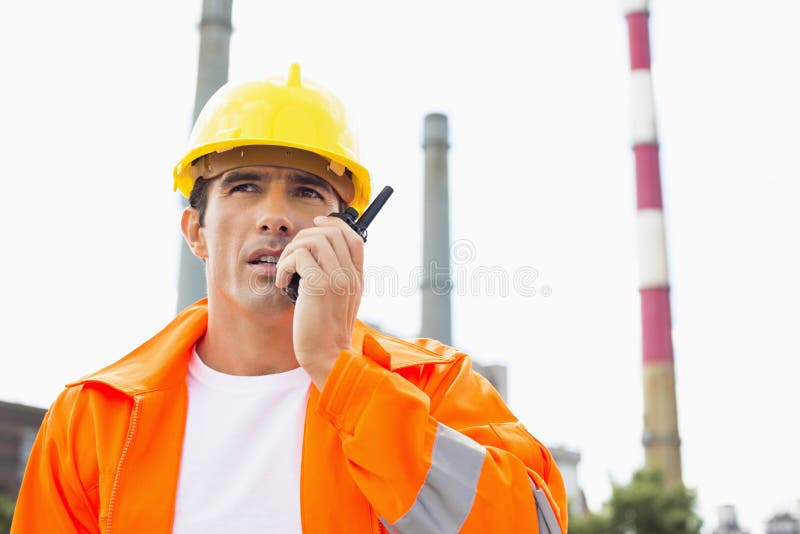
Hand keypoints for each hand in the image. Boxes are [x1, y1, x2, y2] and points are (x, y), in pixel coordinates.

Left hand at [276, 215, 363, 388]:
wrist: (328, 355)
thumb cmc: (327, 332)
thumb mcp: (339, 301)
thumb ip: (335, 278)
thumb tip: (313, 256)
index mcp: (357, 277)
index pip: (352, 236)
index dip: (333, 223)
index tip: (315, 224)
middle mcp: (350, 274)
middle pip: (331, 231)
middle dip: (305, 236)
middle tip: (292, 256)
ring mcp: (337, 278)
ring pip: (313, 239)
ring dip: (291, 251)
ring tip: (286, 271)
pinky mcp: (319, 285)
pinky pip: (298, 256)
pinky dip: (284, 265)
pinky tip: (282, 283)